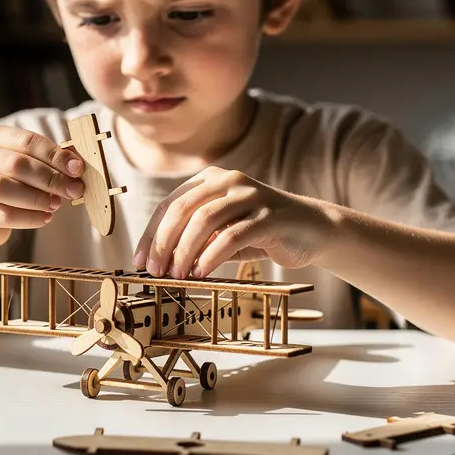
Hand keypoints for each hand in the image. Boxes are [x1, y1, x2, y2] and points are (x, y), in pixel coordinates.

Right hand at [0, 125, 84, 245]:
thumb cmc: (9, 185)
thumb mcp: (27, 168)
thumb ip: (48, 162)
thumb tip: (77, 164)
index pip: (26, 140)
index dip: (54, 155)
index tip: (77, 169)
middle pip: (15, 164)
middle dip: (49, 178)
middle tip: (73, 190)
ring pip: (3, 188)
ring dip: (37, 198)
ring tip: (56, 205)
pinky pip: (1, 215)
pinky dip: (28, 218)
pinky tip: (44, 218)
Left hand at [132, 166, 330, 278]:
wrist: (313, 229)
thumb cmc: (261, 233)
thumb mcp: (223, 233)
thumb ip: (196, 239)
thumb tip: (160, 262)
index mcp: (211, 180)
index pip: (171, 204)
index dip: (152, 233)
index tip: (141, 260)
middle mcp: (229, 181)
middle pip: (183, 209)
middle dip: (163, 242)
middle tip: (156, 270)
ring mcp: (250, 196)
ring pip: (204, 220)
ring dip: (185, 250)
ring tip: (177, 275)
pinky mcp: (269, 216)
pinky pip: (232, 235)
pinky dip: (211, 256)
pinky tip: (202, 272)